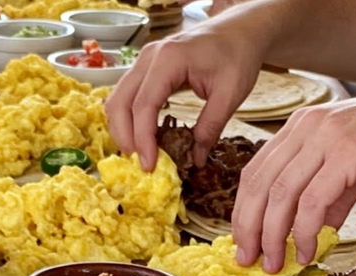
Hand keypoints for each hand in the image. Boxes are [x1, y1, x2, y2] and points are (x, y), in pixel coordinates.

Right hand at [106, 7, 268, 169]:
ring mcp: (144, 60)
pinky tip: (144, 135)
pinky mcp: (146, 68)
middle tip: (140, 163)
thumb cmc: (237, 55)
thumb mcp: (230, 93)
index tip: (149, 165)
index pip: (144, 104)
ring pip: (117, 99)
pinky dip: (129, 118)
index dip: (143, 138)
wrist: (238, 30)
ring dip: (123, 129)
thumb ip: (211, 126)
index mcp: (169, 59)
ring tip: (140, 153)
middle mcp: (149, 57)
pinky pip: (127, 95)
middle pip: (120, 102)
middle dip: (125, 136)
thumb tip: (195, 159)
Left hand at [233, 77, 355, 271]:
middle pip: (259, 184)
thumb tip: (318, 228)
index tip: (244, 240)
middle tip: (248, 259)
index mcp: (304, 125)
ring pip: (280, 195)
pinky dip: (304, 232)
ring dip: (273, 236)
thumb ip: (334, 193)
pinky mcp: (348, 154)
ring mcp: (326, 138)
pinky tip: (308, 252)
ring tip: (276, 263)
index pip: (257, 171)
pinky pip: (312, 202)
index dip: (245, 209)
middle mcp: (308, 127)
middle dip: (249, 227)